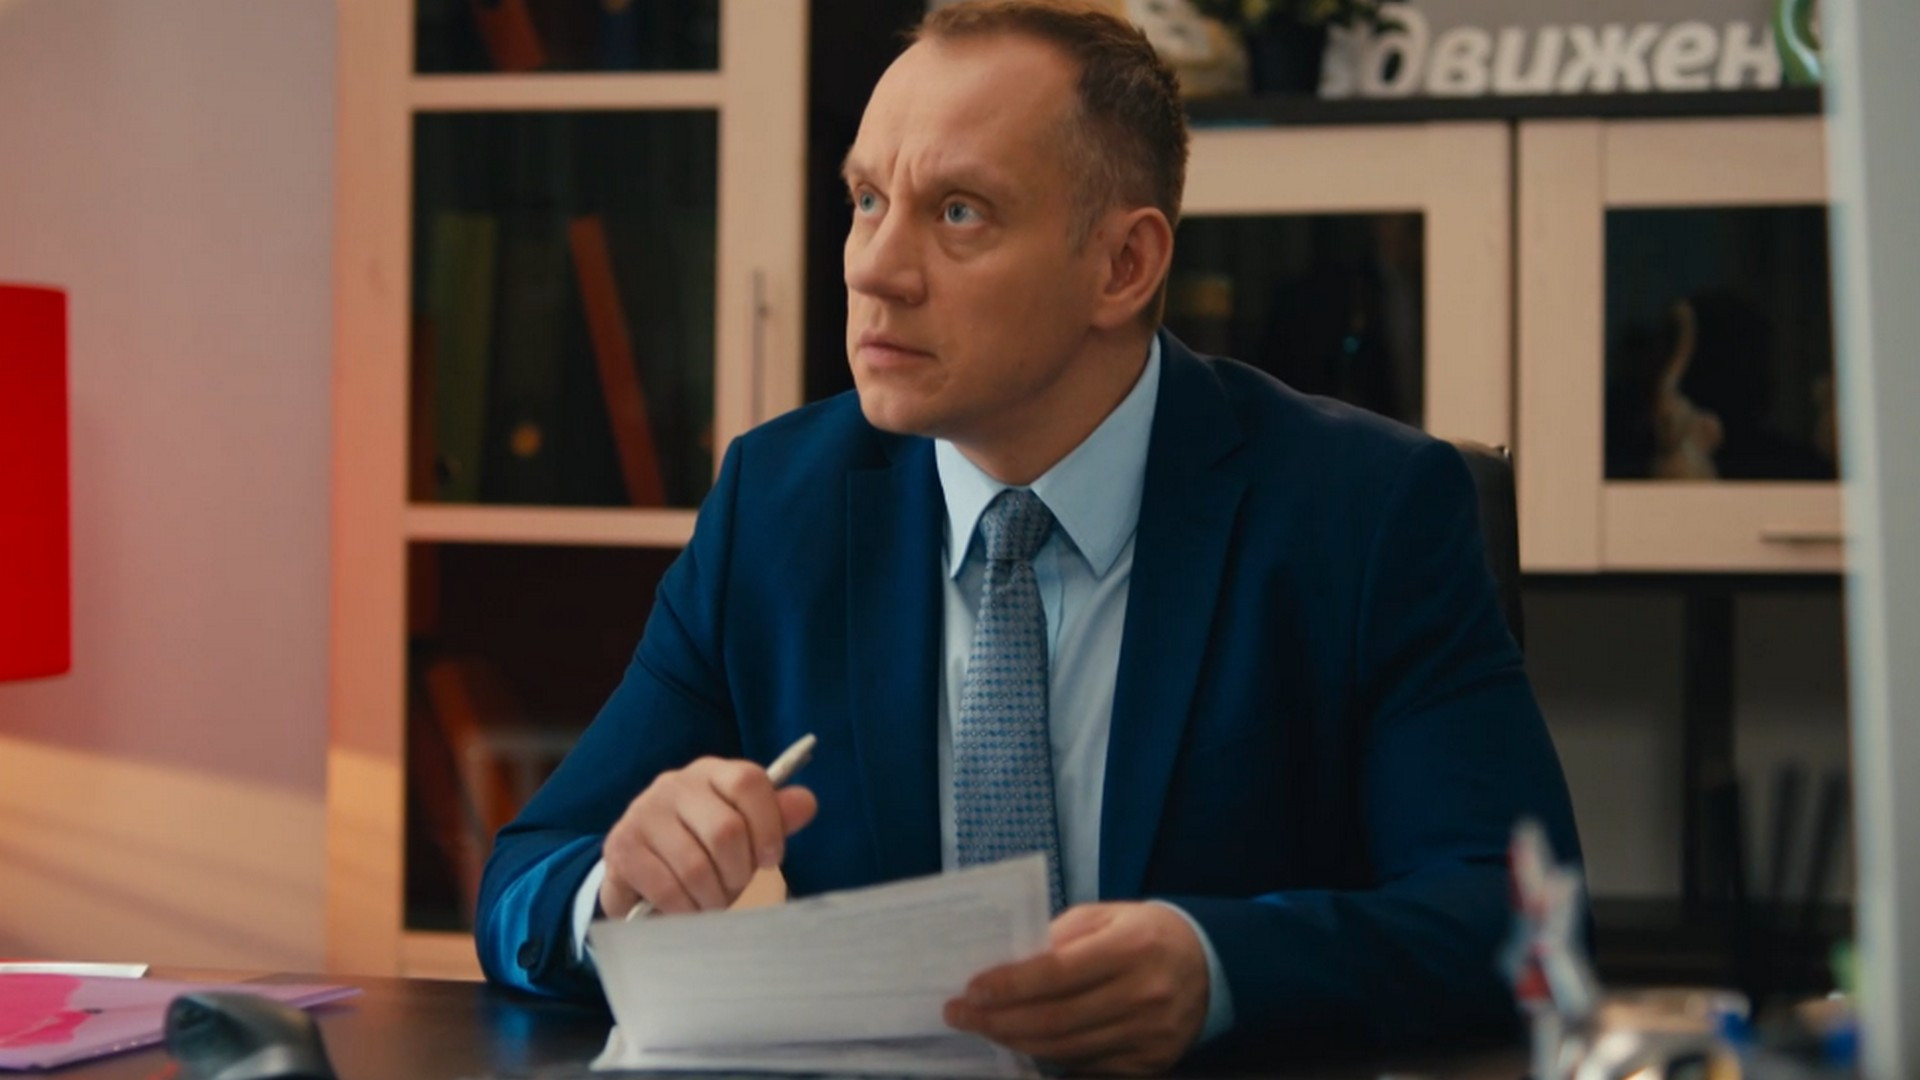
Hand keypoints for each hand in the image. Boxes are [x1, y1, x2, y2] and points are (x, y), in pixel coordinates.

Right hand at [599, 756, 817, 916]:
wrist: (640, 867)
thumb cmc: (703, 847)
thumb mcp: (744, 828)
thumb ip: (776, 817)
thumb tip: (807, 803)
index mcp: (711, 773)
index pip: (748, 782)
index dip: (769, 825)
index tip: (773, 860)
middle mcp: (674, 785)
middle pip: (726, 830)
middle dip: (740, 873)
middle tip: (738, 888)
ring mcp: (642, 814)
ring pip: (695, 867)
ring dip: (714, 898)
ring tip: (715, 903)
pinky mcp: (621, 848)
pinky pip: (667, 889)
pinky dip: (687, 910)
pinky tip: (690, 911)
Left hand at [944, 902, 1208, 1074]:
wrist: (1211, 963)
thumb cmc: (1146, 932)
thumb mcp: (1106, 916)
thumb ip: (1058, 937)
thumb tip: (1005, 966)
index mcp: (1131, 947)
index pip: (1057, 973)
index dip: (1009, 985)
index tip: (970, 990)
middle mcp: (1144, 994)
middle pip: (1055, 1020)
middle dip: (999, 1020)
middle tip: (959, 1015)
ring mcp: (1150, 1035)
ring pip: (1067, 1050)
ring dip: (1017, 1041)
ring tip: (986, 1028)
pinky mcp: (1152, 1063)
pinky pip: (1088, 1066)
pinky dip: (1051, 1057)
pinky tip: (1026, 1042)